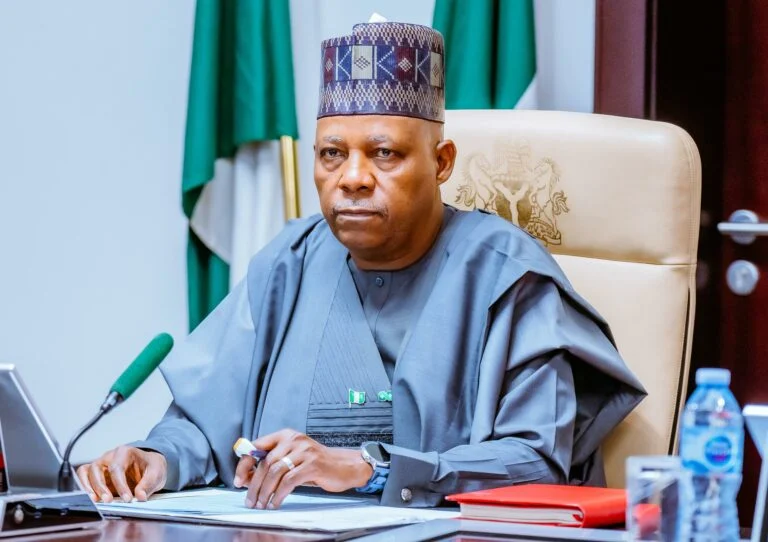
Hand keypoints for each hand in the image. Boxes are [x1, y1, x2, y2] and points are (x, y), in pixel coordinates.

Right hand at [76, 446, 166, 502]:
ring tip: (96, 501)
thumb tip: (140, 496)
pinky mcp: (97, 475)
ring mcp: (102, 465)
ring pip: (86, 472)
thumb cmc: (151, 466)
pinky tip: (93, 498)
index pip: (116, 468)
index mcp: (124, 452)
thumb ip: (149, 483)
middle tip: (108, 501)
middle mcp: (109, 457)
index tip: (127, 498)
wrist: (149, 466)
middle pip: (97, 468)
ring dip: (89, 487)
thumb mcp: (157, 472)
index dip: (120, 485)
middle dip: (101, 486)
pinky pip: (84, 477)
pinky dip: (84, 486)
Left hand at [233, 429, 372, 509]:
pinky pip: (290, 481)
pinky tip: (276, 502)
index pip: (257, 446)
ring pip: (276, 473)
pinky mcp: (313, 465)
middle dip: (254, 485)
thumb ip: (272, 465)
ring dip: (265, 492)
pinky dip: (279, 494)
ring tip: (262, 504)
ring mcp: (304, 451)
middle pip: (266, 463)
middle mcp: (294, 440)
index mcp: (285, 435)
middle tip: (250, 500)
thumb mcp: (292, 459)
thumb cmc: (315, 465)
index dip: (244, 464)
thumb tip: (246, 479)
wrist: (344, 466)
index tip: (238, 481)